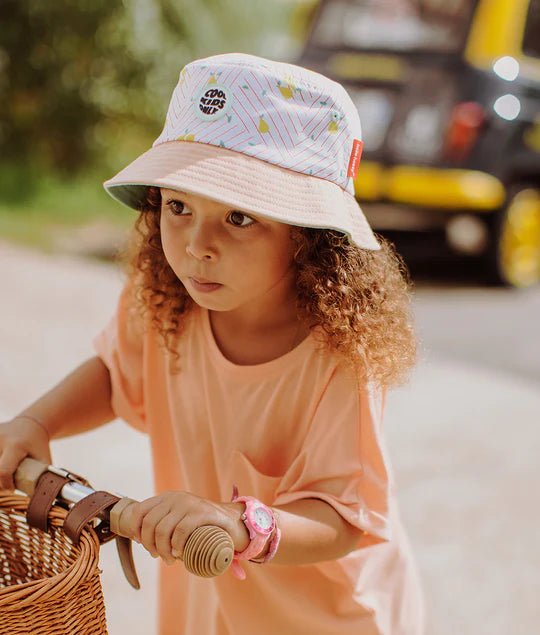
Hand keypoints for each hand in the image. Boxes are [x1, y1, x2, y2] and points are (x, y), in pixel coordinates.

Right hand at [0, 417, 51, 490]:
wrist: (30, 424)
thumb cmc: (38, 445)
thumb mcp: (44, 459)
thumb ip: (42, 477)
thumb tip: (39, 497)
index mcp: (16, 445)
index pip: (3, 472)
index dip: (5, 485)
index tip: (12, 488)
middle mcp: (0, 439)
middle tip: (6, 481)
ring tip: (6, 469)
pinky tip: (2, 461)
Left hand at [128, 491, 249, 565]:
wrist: (233, 520)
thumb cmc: (202, 524)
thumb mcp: (180, 517)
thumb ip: (165, 521)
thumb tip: (140, 538)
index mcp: (168, 497)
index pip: (140, 510)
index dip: (135, 528)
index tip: (141, 543)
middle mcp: (176, 497)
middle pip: (150, 523)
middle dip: (149, 545)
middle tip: (158, 556)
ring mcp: (189, 503)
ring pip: (163, 529)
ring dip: (162, 550)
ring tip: (169, 560)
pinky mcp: (202, 512)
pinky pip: (181, 531)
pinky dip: (176, 546)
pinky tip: (179, 553)